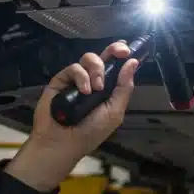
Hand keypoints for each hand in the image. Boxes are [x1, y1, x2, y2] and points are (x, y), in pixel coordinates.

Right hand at [6, 41, 139, 190]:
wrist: (64, 143)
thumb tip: (133, 63)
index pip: (116, 66)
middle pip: (103, 56)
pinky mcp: (61, 80)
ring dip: (97, 69)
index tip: (128, 52)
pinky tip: (84, 91)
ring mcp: (76, 79)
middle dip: (113, 50)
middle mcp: (92, 80)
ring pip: (88, 58)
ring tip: (96, 88)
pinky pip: (73, 68)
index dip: (122, 55)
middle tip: (119, 53)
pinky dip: (81, 77)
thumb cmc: (91, 132)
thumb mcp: (114, 111)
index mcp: (107, 88)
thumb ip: (124, 87)